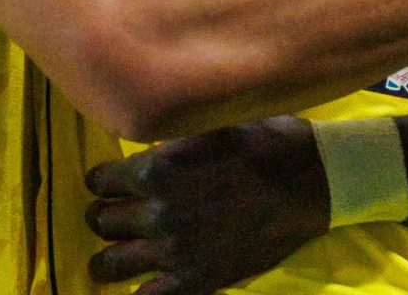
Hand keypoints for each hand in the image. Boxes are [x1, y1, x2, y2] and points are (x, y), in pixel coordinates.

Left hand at [85, 116, 327, 294]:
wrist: (308, 179)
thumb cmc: (260, 142)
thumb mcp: (202, 129)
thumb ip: (165, 149)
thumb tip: (141, 155)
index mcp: (155, 169)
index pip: (100, 181)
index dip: (103, 182)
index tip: (109, 185)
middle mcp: (157, 211)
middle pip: (102, 221)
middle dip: (106, 217)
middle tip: (115, 217)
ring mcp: (175, 250)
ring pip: (110, 263)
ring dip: (108, 259)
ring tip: (112, 259)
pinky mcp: (196, 280)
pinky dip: (138, 293)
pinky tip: (142, 285)